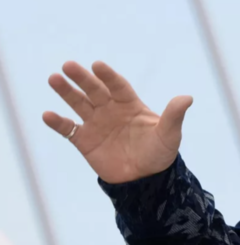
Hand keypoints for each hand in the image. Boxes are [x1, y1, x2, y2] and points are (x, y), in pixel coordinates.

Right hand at [42, 61, 192, 183]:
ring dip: (66, 92)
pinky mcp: (84, 141)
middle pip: (95, 90)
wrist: (145, 179)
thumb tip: (187, 98)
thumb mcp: (169, 133)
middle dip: (82, 78)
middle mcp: (111, 110)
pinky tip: (47, 114)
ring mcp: (97, 124)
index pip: (118, 86)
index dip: (108, 76)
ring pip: (78, 104)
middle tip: (68, 65)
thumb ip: (174, 115)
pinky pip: (68, 129)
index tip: (97, 64)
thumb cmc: (160, 152)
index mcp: (130, 105)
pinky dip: (58, 122)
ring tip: (54, 79)